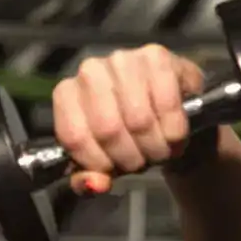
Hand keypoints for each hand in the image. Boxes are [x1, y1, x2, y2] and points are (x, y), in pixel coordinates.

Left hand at [53, 45, 204, 194]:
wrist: (170, 118)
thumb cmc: (129, 140)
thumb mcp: (104, 164)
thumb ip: (89, 180)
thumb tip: (96, 184)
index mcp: (66, 95)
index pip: (74, 136)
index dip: (97, 162)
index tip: (112, 170)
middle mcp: (89, 71)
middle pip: (107, 128)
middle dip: (129, 157)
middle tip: (142, 162)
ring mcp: (122, 60)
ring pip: (138, 119)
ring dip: (154, 147)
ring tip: (159, 151)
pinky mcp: (156, 56)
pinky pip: (167, 104)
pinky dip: (174, 130)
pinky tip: (175, 134)